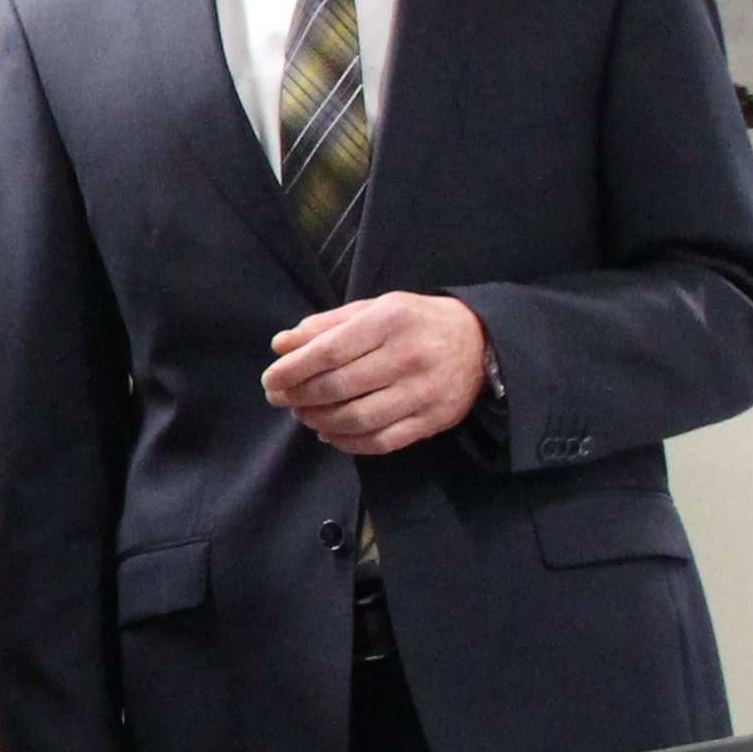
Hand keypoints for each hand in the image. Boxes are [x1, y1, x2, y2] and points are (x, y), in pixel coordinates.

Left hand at [264, 292, 490, 457]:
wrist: (481, 343)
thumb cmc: (416, 322)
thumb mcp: (375, 308)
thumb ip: (327, 325)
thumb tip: (282, 345)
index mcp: (390, 321)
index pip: (330, 351)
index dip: (294, 370)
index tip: (271, 378)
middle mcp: (408, 357)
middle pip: (339, 387)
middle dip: (300, 396)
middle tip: (281, 398)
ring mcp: (423, 393)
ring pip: (357, 419)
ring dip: (320, 421)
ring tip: (303, 414)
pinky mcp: (432, 421)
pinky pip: (380, 441)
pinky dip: (347, 442)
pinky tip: (328, 432)